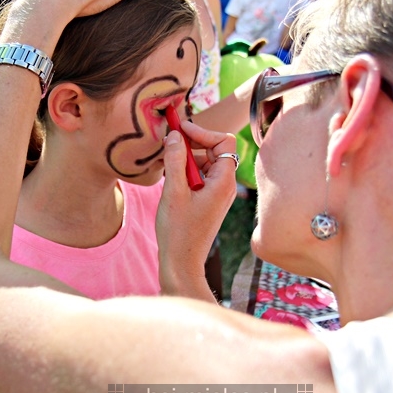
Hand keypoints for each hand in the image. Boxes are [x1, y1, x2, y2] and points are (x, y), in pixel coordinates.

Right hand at [157, 122, 237, 299]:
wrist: (182, 262)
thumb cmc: (178, 230)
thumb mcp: (173, 191)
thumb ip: (175, 160)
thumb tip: (175, 135)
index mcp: (223, 181)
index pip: (223, 141)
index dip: (203, 132)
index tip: (180, 129)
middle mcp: (225, 185)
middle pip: (215, 149)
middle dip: (194, 142)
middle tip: (170, 141)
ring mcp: (218, 193)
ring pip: (206, 162)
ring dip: (187, 157)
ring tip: (166, 162)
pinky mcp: (209, 200)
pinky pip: (201, 176)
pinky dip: (186, 171)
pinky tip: (169, 177)